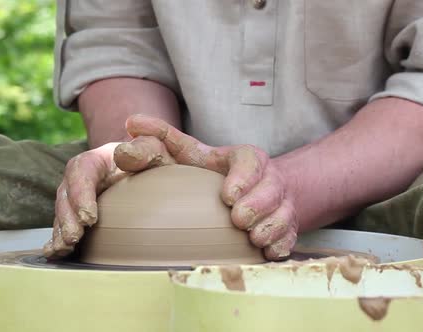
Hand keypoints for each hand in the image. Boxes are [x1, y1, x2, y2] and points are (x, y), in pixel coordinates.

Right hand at [43, 136, 175, 258]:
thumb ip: (143, 149)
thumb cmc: (153, 158)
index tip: (89, 217)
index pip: (82, 171)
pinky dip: (59, 238)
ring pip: (62, 211)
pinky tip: (57, 252)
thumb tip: (124, 153)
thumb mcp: (154, 149)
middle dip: (67, 217)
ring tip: (64, 249)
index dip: (81, 193)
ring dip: (61, 230)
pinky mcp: (78, 212)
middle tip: (74, 238)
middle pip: (66, 194)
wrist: (148, 166)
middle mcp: (82, 177)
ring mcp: (78, 195)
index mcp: (98, 159)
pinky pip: (64, 223)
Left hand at [122, 114, 298, 259]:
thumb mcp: (191, 154)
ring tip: (253, 238)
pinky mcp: (287, 227)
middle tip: (238, 221)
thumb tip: (131, 122)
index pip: (250, 162)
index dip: (243, 178)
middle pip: (272, 190)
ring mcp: (280, 204)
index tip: (227, 196)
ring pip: (284, 215)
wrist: (254, 190)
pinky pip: (290, 238)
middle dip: (257, 206)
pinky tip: (267, 252)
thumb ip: (163, 139)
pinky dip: (280, 246)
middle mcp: (268, 179)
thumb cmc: (214, 173)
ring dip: (269, 228)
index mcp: (245, 159)